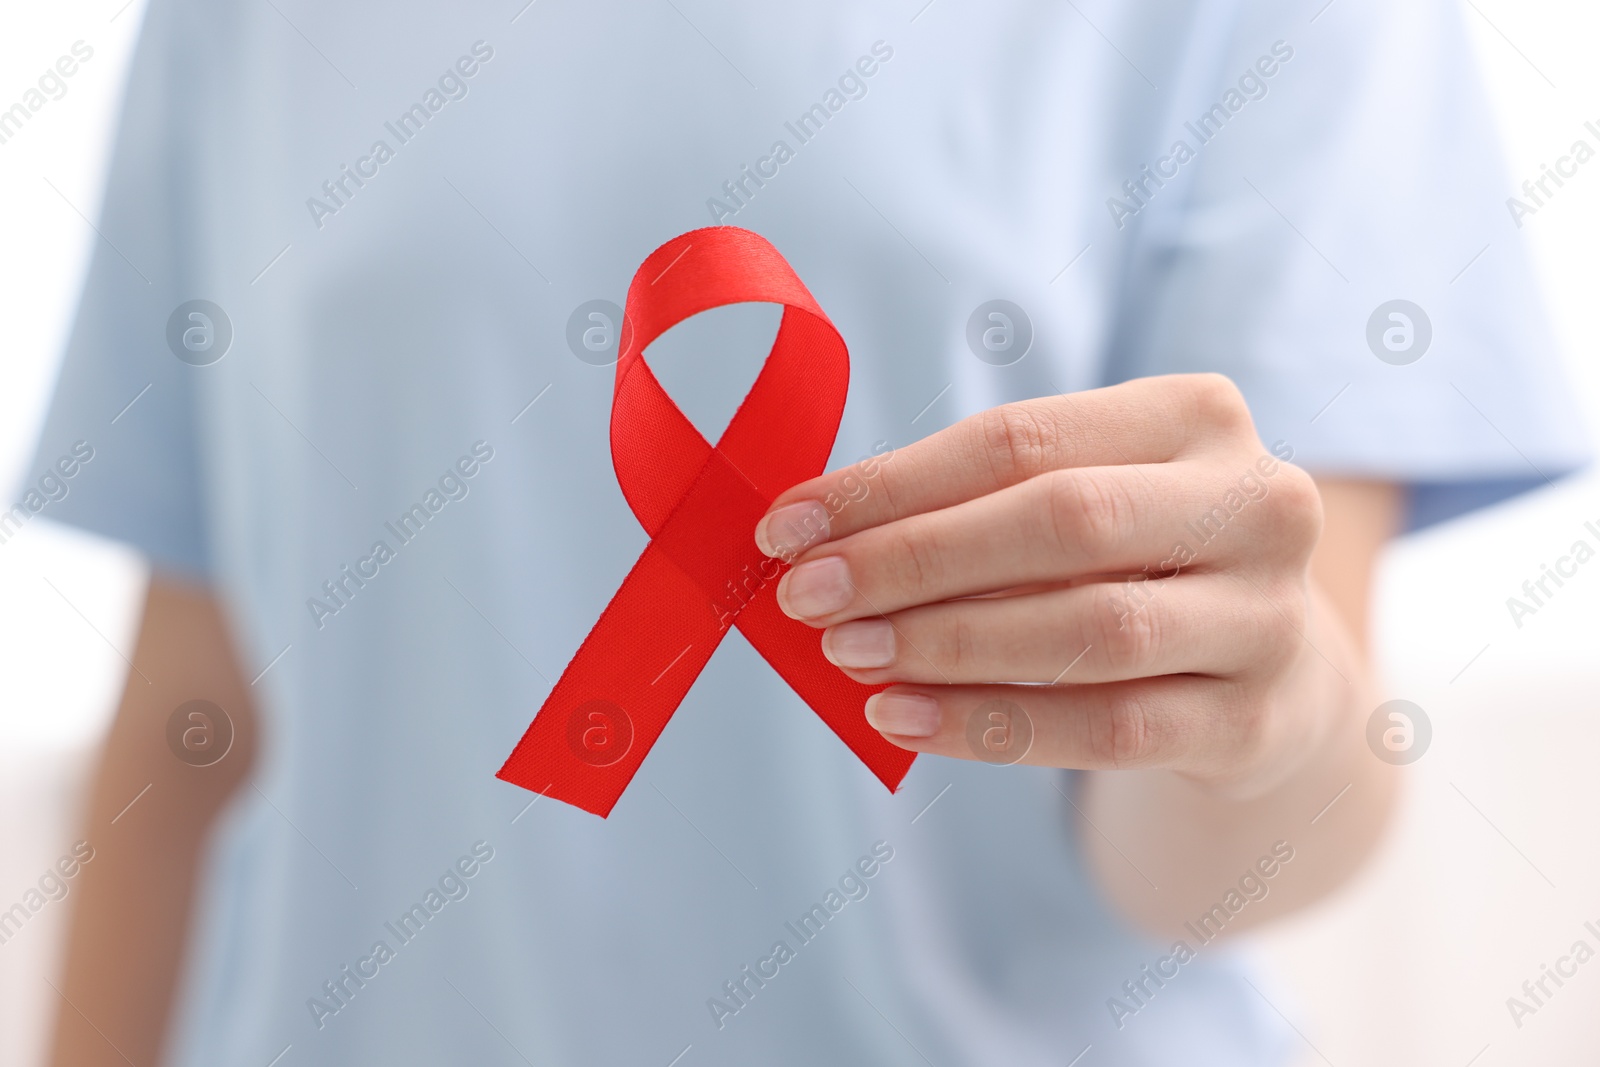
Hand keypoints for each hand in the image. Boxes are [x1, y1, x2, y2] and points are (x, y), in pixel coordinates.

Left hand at [755, 374, 1330, 794]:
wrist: (1272, 672)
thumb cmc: (1138, 561)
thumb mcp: (1087, 497)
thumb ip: (977, 502)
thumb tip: (818, 539)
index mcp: (1198, 415)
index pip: (1021, 439)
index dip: (893, 484)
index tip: (788, 524)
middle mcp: (1257, 502)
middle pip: (1063, 521)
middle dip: (914, 559)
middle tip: (808, 595)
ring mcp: (1268, 617)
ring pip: (1089, 628)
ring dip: (947, 643)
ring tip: (848, 655)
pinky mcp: (1254, 720)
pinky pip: (1107, 727)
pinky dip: (991, 726)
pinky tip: (903, 719)